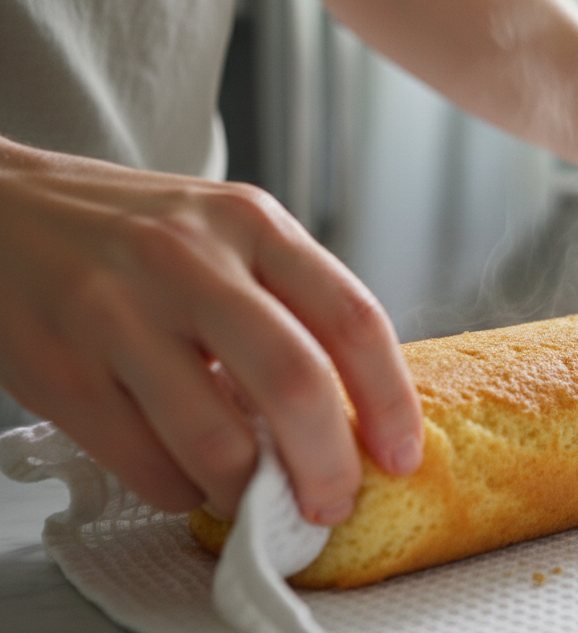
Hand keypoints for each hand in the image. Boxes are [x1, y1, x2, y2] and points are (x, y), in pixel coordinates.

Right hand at [0, 139, 422, 523]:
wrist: (3, 211)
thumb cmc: (134, 233)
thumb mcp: (224, 232)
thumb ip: (286, 302)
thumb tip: (351, 411)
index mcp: (251, 223)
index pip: (352, 317)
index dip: (390, 400)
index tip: (402, 454)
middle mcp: (189, 262)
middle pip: (295, 382)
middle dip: (328, 464)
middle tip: (333, 501)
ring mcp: (119, 317)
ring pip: (217, 442)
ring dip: (251, 493)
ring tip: (257, 499)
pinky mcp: (63, 373)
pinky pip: (148, 467)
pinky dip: (184, 493)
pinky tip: (190, 478)